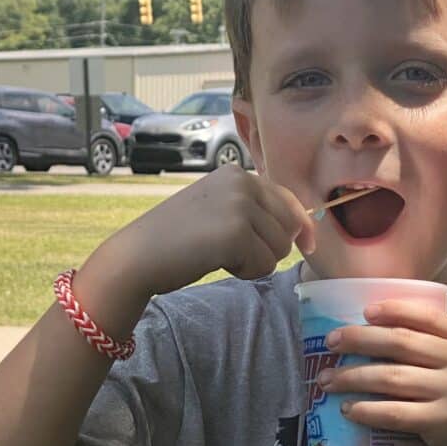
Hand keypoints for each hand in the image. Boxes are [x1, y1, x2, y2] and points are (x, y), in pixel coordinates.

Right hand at [123, 164, 316, 294]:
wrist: (137, 255)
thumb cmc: (175, 239)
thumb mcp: (217, 209)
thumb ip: (252, 209)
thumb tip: (303, 228)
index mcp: (237, 173)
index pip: (287, 198)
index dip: (301, 225)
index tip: (309, 245)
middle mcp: (241, 181)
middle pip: (289, 226)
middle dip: (271, 248)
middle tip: (234, 253)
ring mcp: (239, 205)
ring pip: (279, 248)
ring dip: (256, 262)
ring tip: (219, 254)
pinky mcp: (236, 232)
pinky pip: (264, 265)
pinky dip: (246, 272)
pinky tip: (216, 262)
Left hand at [316, 299, 446, 445]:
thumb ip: (431, 349)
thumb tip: (370, 334)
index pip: (425, 315)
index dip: (393, 310)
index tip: (364, 311)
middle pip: (399, 342)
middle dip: (359, 339)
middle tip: (330, 343)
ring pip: (390, 377)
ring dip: (352, 377)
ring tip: (326, 381)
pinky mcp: (442, 422)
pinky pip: (395, 412)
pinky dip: (367, 410)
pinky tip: (348, 409)